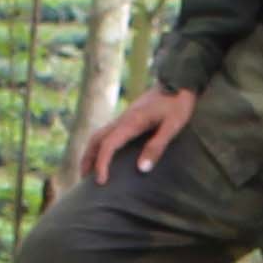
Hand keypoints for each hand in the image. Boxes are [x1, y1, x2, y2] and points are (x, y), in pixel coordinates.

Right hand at [79, 88, 196, 183]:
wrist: (178, 81)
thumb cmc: (177, 104)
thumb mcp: (172, 126)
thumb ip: (157, 146)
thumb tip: (141, 169)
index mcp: (131, 122)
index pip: (108, 145)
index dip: (102, 164)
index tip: (101, 181)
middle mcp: (122, 119)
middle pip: (95, 140)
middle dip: (87, 159)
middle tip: (84, 180)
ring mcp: (124, 118)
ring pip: (99, 135)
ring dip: (91, 153)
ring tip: (89, 171)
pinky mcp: (128, 118)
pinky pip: (107, 133)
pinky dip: (100, 146)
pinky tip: (106, 156)